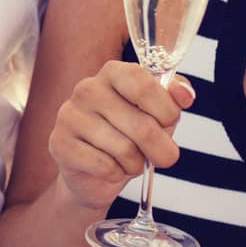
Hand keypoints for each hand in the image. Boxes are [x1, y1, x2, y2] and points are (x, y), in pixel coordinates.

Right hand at [47, 60, 194, 212]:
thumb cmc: (129, 135)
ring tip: (131, 161)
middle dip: (161, 149)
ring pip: (124, 149)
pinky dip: (116, 174)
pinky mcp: (59, 143)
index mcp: (112, 72)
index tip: (169, 122)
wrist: (95, 171)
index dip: (165, 109)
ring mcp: (69, 115)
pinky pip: (104, 166)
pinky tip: (110, 168)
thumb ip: (174, 98)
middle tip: (164, 157)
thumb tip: (185, 95)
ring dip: (136, 164)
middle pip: (141, 124)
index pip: (143, 83)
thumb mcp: (157, 113)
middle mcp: (87, 88)